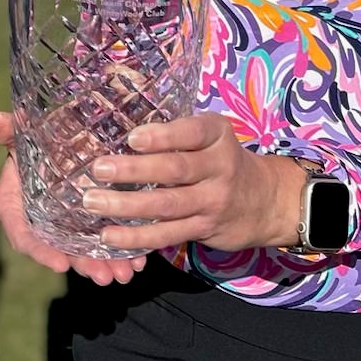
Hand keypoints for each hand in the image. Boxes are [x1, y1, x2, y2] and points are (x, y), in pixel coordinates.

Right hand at [0, 111, 143, 285]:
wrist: (59, 140)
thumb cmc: (35, 139)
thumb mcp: (22, 133)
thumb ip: (7, 129)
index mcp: (17, 204)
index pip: (23, 233)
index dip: (40, 251)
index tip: (60, 264)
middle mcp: (41, 222)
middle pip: (60, 249)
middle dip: (82, 264)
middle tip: (103, 276)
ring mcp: (67, 226)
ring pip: (84, 252)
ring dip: (105, 265)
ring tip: (124, 274)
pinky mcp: (88, 225)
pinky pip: (103, 244)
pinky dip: (121, 255)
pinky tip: (139, 261)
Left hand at [81, 113, 307, 253]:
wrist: (266, 201)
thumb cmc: (221, 159)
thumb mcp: (212, 136)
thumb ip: (178, 133)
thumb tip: (118, 123)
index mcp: (217, 136)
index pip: (192, 133)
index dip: (162, 136)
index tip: (132, 138)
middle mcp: (219, 168)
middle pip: (175, 169)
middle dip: (134, 170)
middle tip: (98, 169)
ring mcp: (212, 201)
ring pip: (167, 205)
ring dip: (127, 206)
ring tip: (93, 203)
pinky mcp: (204, 229)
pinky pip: (168, 234)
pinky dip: (137, 237)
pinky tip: (110, 236)